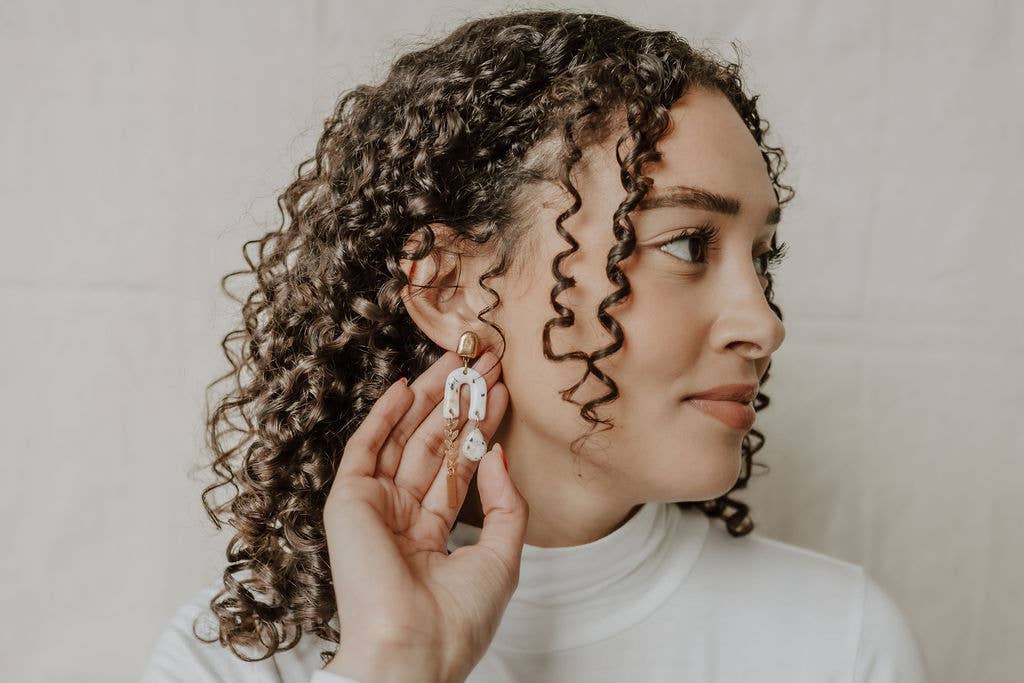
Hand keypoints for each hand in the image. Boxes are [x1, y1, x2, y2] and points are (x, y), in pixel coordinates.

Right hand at [322, 349, 527, 682]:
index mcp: (431, 536)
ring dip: (431, 397)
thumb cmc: (458, 619)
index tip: (503, 391)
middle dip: (459, 401)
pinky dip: (383, 416)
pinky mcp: (348, 502)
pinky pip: (365, 448)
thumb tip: (495, 451)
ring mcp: (374, 507)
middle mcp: (401, 516)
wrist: (412, 649)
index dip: (481, 427)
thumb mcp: (501, 556)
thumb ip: (503, 503)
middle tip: (485, 361)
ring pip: (404, 438)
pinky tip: (406, 385)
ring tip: (460, 359)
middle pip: (433, 444)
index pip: (460, 467)